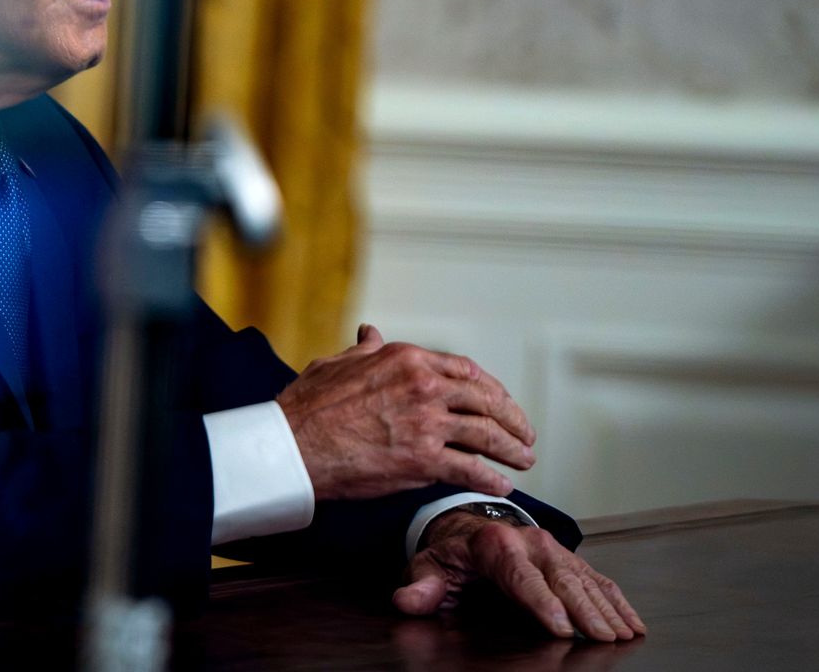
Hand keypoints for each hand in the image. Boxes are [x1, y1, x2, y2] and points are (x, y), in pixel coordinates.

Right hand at [276, 325, 535, 499]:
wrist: (294, 445)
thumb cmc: (308, 406)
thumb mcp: (337, 363)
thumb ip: (364, 350)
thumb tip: (370, 333)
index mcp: (407, 359)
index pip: (466, 371)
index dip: (491, 389)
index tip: (499, 401)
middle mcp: (424, 386)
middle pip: (486, 401)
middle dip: (512, 419)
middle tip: (524, 434)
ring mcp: (427, 423)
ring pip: (486, 435)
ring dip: (511, 450)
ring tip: (523, 460)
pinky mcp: (423, 460)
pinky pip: (470, 470)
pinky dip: (490, 480)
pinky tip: (500, 486)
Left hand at [396, 510, 645, 641]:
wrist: (468, 529)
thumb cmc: (450, 555)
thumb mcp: (428, 566)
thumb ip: (421, 585)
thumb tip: (406, 601)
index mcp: (494, 542)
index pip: (520, 575)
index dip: (541, 602)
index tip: (561, 629)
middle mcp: (529, 541)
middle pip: (560, 578)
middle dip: (584, 610)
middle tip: (602, 639)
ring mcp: (553, 549)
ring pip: (584, 578)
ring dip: (606, 608)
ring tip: (622, 635)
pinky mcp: (568, 558)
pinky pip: (597, 579)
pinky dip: (616, 600)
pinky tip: (632, 623)